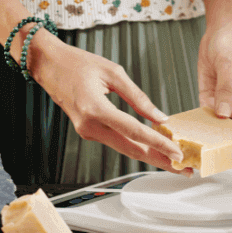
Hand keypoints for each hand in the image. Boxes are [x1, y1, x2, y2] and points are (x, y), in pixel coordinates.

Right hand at [27, 30, 188, 172]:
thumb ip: (138, 97)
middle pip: (131, 149)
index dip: (159, 144)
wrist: (48, 66)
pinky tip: (151, 145)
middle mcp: (89, 125)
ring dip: (149, 155)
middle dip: (159, 160)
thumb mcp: (113, 72)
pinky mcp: (87, 131)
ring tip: (172, 160)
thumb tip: (160, 116)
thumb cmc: (76, 64)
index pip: (134, 131)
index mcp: (95, 108)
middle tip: (183, 168)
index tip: (177, 153)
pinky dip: (135, 144)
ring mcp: (87, 131)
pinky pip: (116, 141)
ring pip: (124, 148)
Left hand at [197, 24, 231, 161]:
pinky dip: (202, 126)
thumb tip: (224, 114)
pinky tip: (195, 137)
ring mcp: (226, 100)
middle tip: (227, 162)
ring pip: (224, 125)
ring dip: (218, 138)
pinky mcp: (210, 97)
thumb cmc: (231, 44)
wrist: (218, 32)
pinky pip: (207, 115)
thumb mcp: (227, 64)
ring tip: (209, 154)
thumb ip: (225, 89)